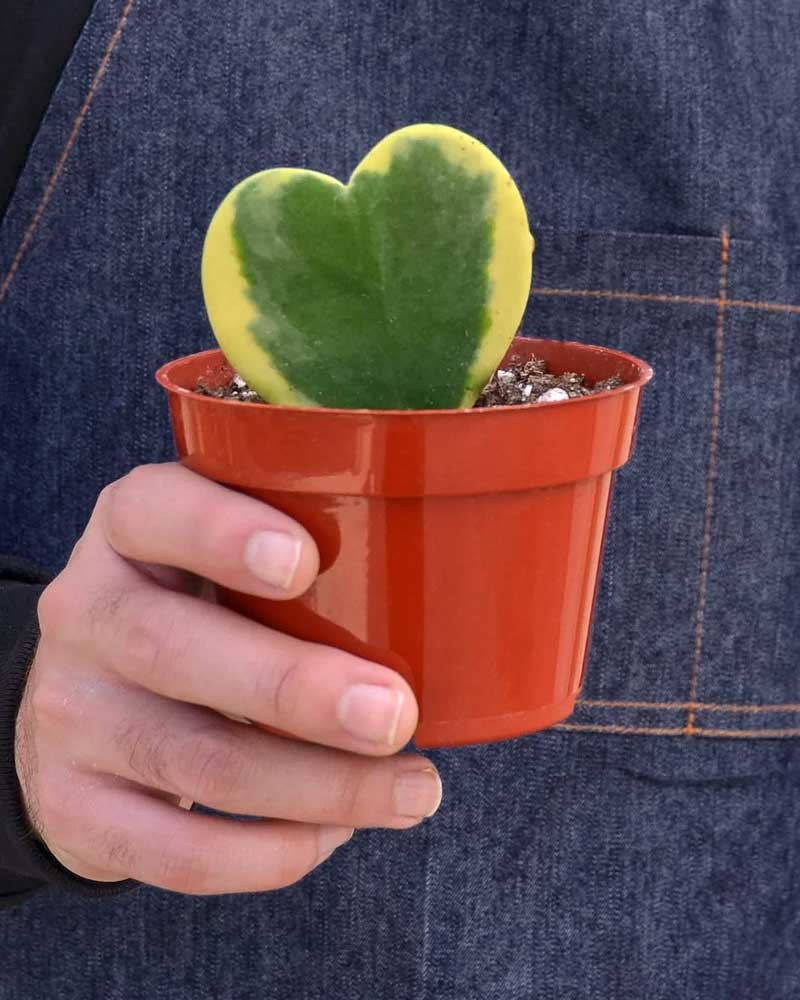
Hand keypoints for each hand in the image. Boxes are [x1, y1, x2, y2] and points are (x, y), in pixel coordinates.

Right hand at [15, 463, 440, 894]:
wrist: (88, 701)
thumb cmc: (201, 609)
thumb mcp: (222, 556)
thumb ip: (300, 552)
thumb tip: (455, 597)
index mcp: (130, 531)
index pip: (152, 510)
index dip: (220, 533)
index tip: (306, 562)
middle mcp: (86, 613)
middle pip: (174, 650)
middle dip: (295, 689)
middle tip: (396, 715)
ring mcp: (71, 714)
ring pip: (196, 761)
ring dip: (319, 787)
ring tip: (412, 790)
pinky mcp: (77, 806)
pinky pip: (177, 852)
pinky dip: (271, 854)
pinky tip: (336, 832)